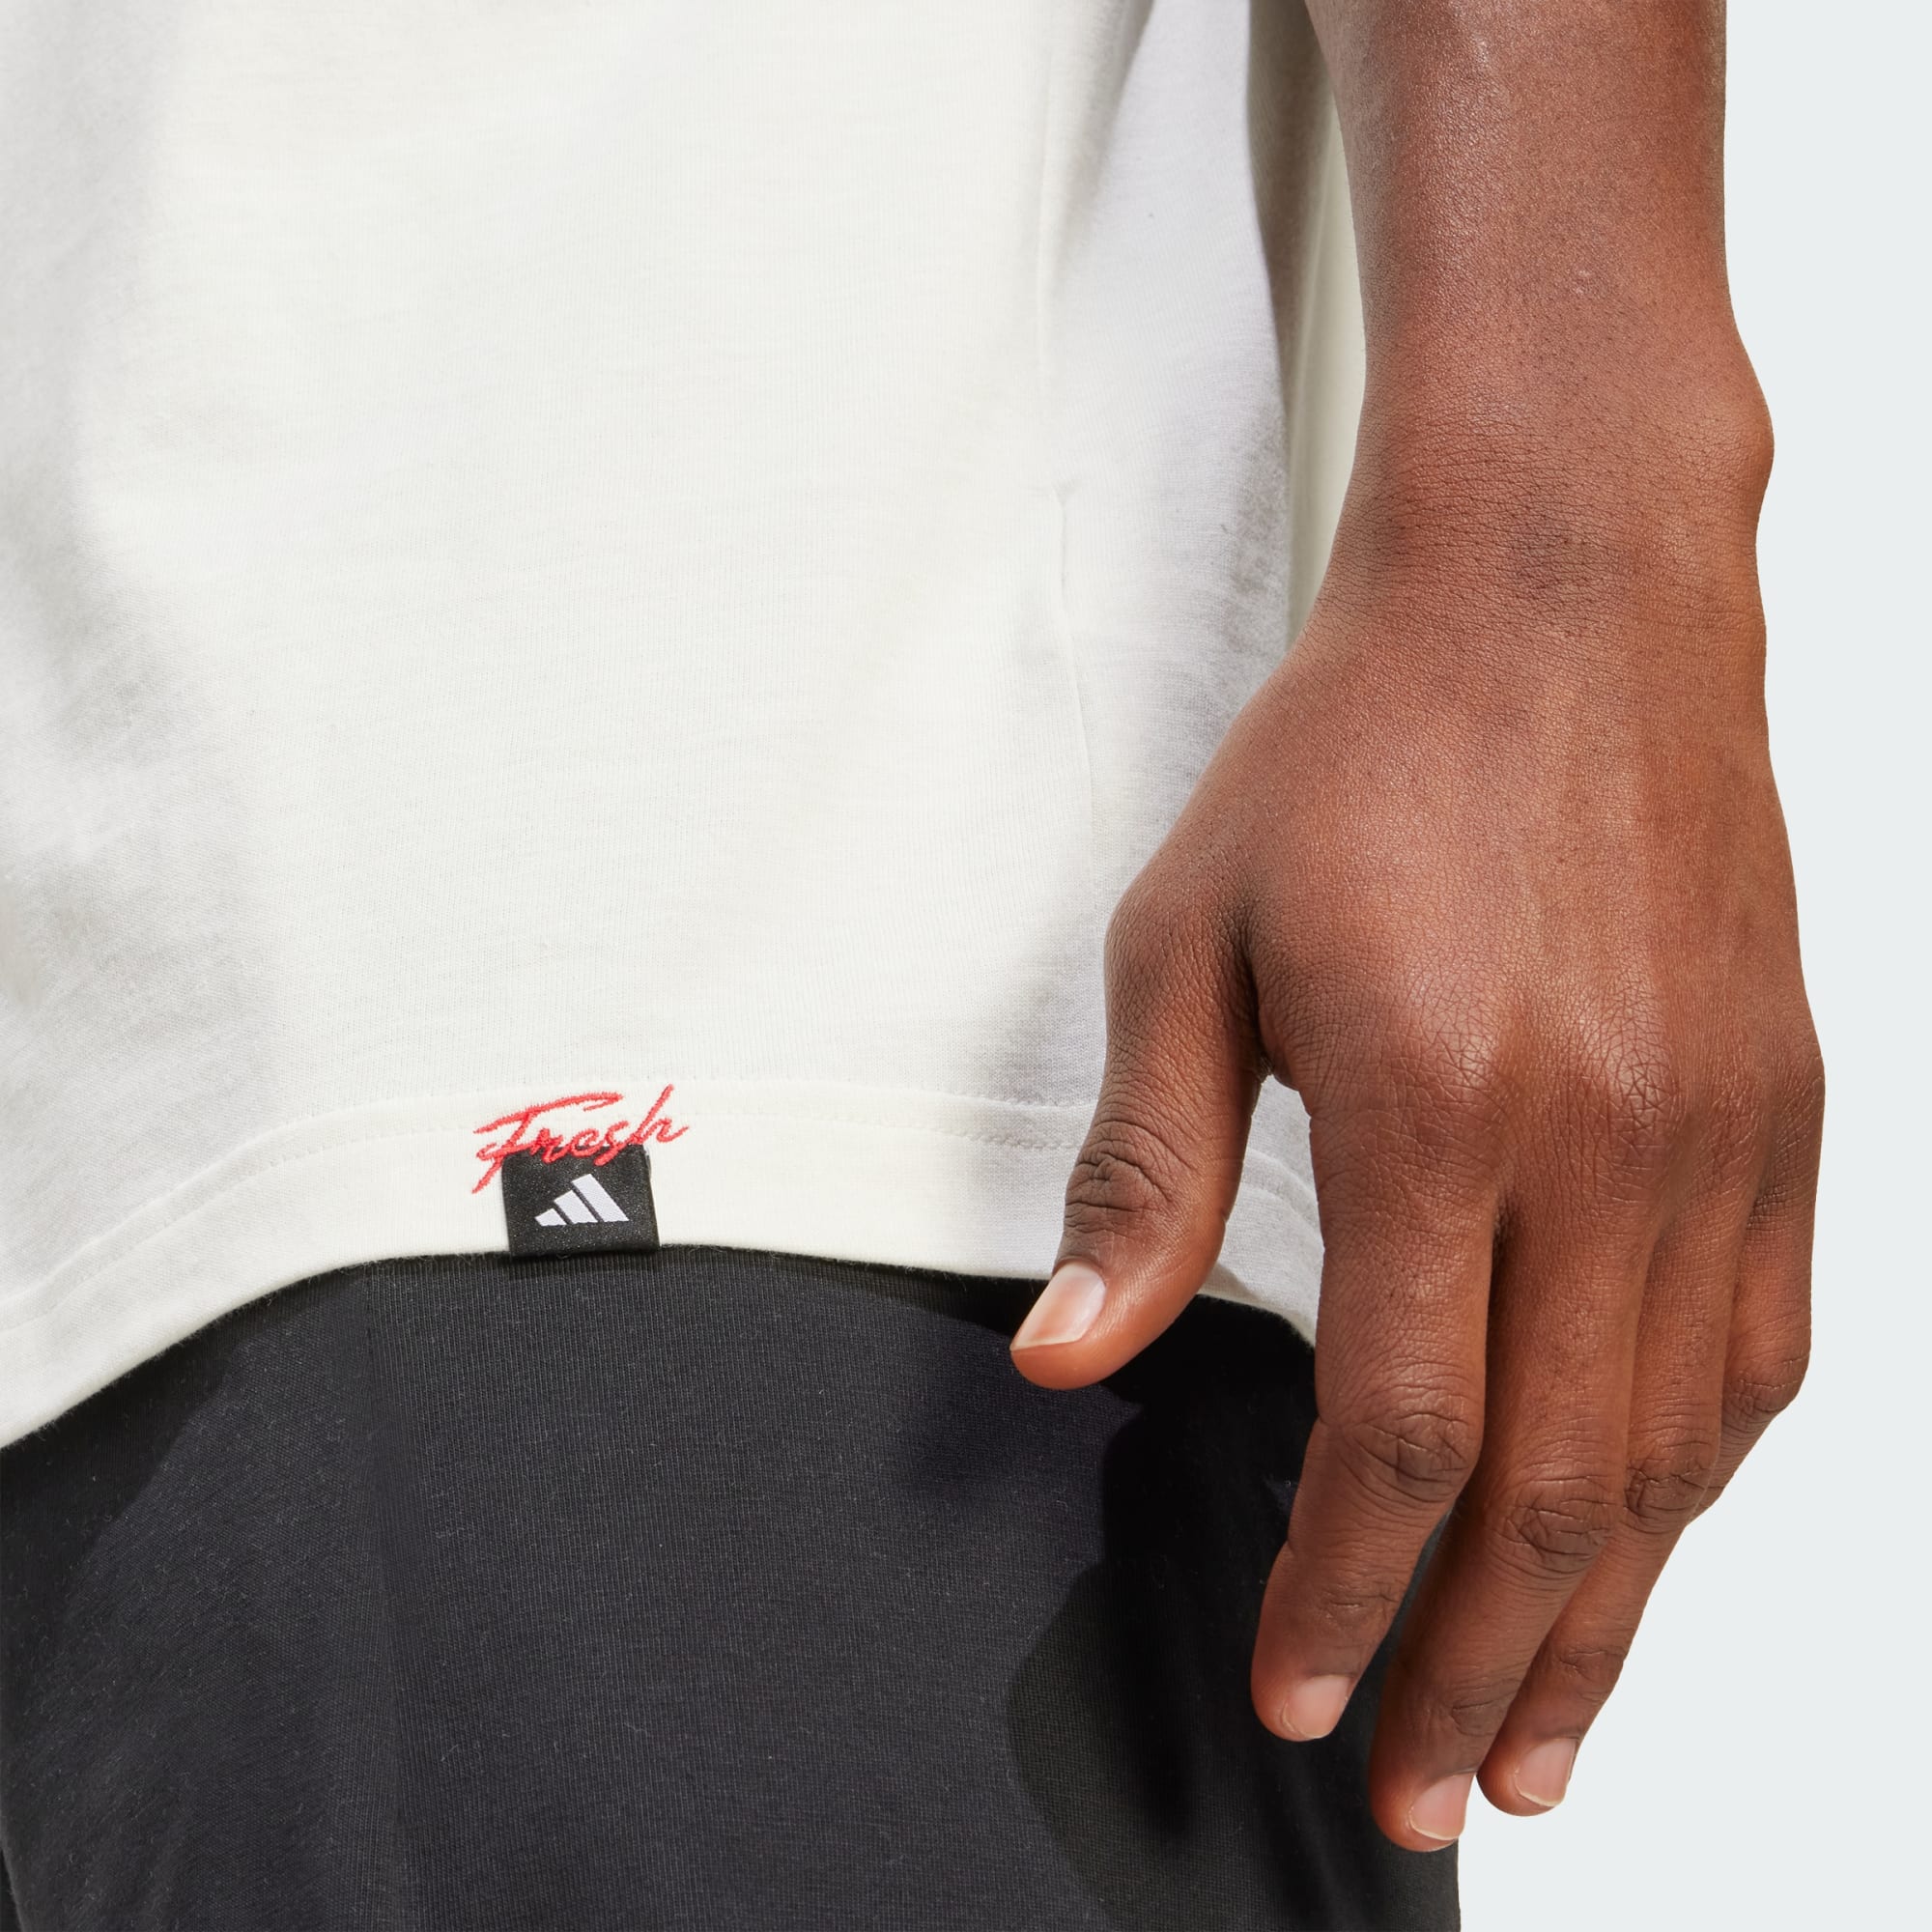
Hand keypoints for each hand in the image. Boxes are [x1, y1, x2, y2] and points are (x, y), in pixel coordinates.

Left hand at [1010, 422, 1822, 1849]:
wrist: (1558, 594)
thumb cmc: (1363, 750)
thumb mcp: (1186, 941)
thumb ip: (1145, 1172)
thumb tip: (1070, 1352)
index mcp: (1444, 1112)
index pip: (1397, 1440)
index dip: (1344, 1594)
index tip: (1304, 1690)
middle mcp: (1612, 1147)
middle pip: (1554, 1494)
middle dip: (1475, 1668)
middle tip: (1428, 1789)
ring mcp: (1723, 1135)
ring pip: (1679, 1457)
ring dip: (1604, 1622)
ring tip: (1543, 1737)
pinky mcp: (1784, 1108)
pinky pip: (1763, 1350)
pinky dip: (1703, 1485)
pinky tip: (1652, 1548)